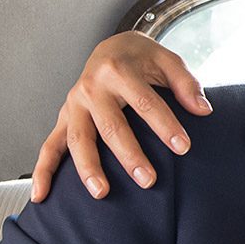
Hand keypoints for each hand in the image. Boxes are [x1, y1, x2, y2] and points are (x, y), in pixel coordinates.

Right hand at [29, 31, 210, 200]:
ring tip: (102, 193)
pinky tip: (41, 196)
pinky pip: (49, 146)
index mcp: (118, 69)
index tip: (184, 147)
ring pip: (77, 139)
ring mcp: (73, 104)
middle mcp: (91, 87)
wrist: (111, 47)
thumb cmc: (142, 59)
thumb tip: (203, 111)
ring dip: (88, 167)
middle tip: (149, 181)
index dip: (165, 125)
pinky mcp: (63, 118)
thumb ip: (186, 83)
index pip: (145, 101)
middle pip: (110, 125)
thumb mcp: (167, 59)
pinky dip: (42, 171)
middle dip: (129, 154)